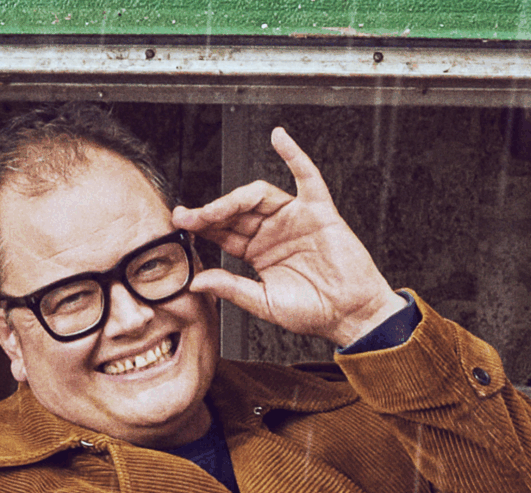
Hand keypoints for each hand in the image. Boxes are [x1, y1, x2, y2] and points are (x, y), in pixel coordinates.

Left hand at [172, 127, 405, 346]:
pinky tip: (279, 138)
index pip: (223, 231)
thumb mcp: (263, 303)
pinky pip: (307, 177)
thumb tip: (197, 282)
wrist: (349, 315)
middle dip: (210, 212)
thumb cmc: (312, 312)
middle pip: (236, 211)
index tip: (181, 222)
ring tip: (214, 208)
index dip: (202, 225)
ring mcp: (294, 218)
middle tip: (188, 216)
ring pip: (259, 195)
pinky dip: (294, 156)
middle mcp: (272, 231)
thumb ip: (231, 288)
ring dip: (234, 198)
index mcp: (257, 251)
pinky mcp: (319, 211)